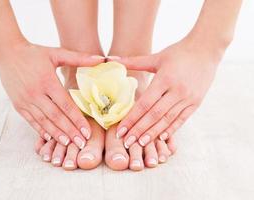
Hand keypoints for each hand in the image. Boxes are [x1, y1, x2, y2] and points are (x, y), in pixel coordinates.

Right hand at [0, 40, 103, 148]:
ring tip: (68, 144)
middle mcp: (36, 93)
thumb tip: (101, 60)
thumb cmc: (34, 53)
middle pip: (56, 117)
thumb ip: (79, 58)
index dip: (77, 119)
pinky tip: (50, 138)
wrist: (6, 52)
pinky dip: (41, 130)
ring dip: (57, 134)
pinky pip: (31, 120)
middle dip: (70, 131)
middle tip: (81, 143)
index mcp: (48, 81)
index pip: (66, 105)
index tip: (87, 132)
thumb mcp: (56, 53)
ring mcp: (25, 100)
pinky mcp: (18, 105)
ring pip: (44, 121)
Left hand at [109, 37, 223, 147]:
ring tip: (140, 144)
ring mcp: (188, 98)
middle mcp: (176, 91)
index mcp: (164, 79)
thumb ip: (134, 61)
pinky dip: (171, 129)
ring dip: (153, 133)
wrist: (206, 49)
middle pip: (154, 115)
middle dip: (139, 130)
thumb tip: (111, 59)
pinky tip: (160, 138)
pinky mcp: (196, 103)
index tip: (120, 130)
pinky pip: (181, 119)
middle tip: (127, 143)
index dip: (131, 118)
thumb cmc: (178, 52)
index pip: (144, 104)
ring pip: (167, 120)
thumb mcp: (156, 57)